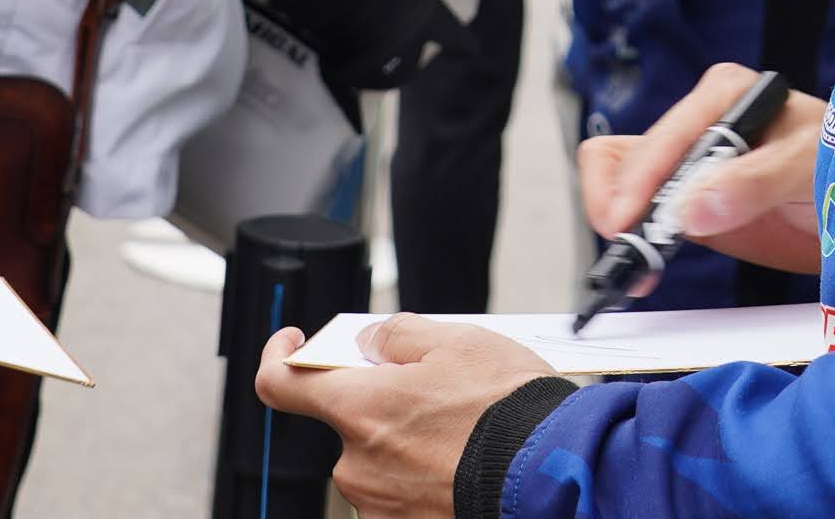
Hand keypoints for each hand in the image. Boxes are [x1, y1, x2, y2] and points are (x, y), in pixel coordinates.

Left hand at [255, 316, 550, 518]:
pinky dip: (426, 477)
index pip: (280, 383)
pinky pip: (402, 494)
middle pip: (348, 422)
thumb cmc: (509, 412)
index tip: (294, 344)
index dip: (279, 356)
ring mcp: (381, 507)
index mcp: (360, 410)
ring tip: (464, 431)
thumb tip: (373, 342)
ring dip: (408, 443)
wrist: (555, 474)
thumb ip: (398, 334)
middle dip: (381, 402)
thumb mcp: (456, 341)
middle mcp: (358, 466)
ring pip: (378, 461)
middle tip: (435, 391)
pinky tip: (466, 462)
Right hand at [577, 62, 825, 282]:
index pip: (664, 133)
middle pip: (632, 156)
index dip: (641, 179)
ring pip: (623, 180)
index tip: (631, 221)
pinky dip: (631, 236)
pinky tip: (639, 266)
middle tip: (630, 255)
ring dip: (619, 221)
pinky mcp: (687, 201)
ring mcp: (690, 163)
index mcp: (725, 96)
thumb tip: (692, 207)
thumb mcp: (810, 167)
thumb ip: (755, 181)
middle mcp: (700, 122)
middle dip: (623, 205)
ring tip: (632, 264)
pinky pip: (639, 210)